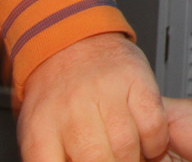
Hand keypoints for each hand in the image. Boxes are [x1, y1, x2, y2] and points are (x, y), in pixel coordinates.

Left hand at [18, 32, 168, 161]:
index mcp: (41, 130)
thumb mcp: (37, 131)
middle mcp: (72, 110)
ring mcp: (105, 92)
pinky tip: (146, 143)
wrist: (70, 42)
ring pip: (127, 147)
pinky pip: (152, 124)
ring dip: (134, 159)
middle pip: (96, 160)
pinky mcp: (135, 80)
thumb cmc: (54, 94)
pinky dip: (154, 142)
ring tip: (130, 157)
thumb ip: (50, 158)